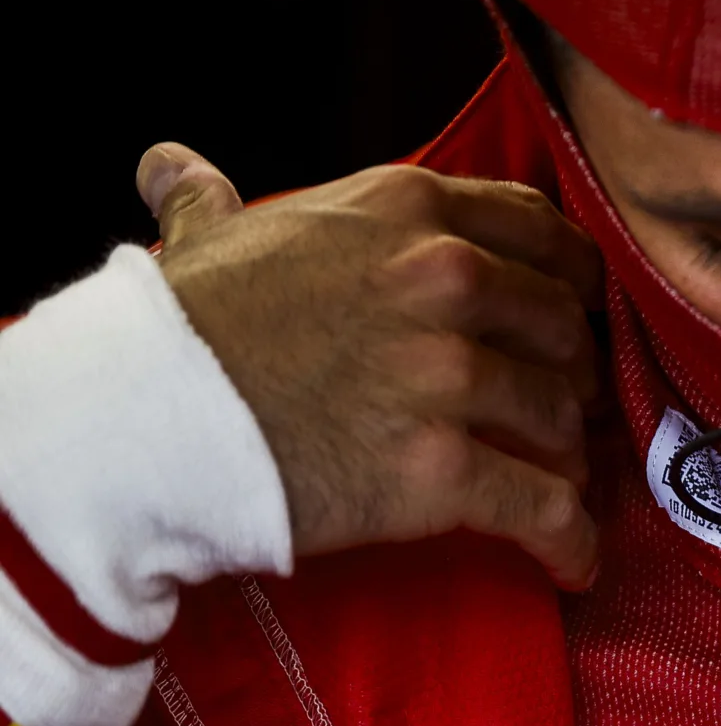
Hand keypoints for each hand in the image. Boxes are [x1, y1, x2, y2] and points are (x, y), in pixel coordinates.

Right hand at [139, 142, 607, 587]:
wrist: (137, 423)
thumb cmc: (175, 330)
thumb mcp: (208, 241)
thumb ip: (214, 201)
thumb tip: (170, 164)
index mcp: (406, 212)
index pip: (542, 231)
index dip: (574, 282)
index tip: (577, 313)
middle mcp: (444, 281)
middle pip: (565, 329)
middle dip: (575, 375)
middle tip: (564, 411)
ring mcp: (449, 376)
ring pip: (562, 419)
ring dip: (571, 457)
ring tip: (560, 480)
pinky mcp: (443, 469)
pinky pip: (545, 509)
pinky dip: (571, 540)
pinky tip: (575, 561)